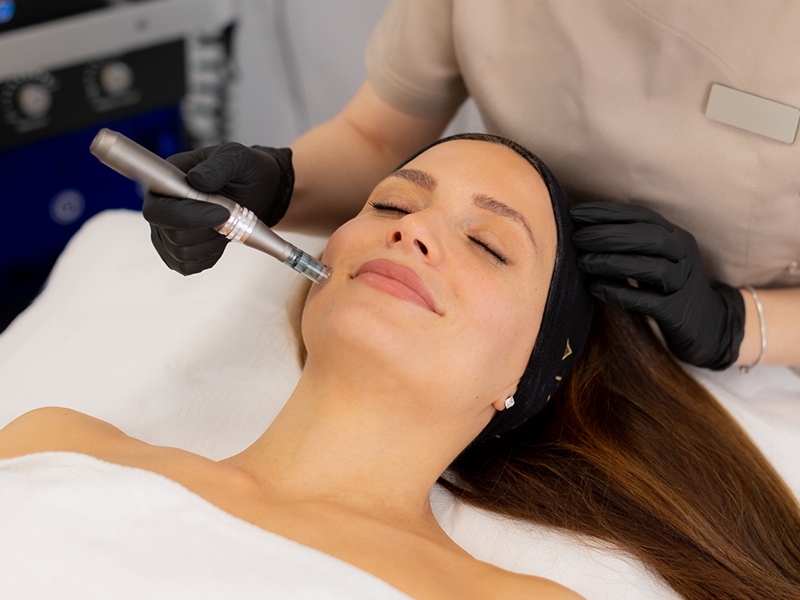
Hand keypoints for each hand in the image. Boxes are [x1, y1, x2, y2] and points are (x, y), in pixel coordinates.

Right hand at [142, 143, 293, 274]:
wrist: (255, 191)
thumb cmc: (243, 171)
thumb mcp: (237, 158)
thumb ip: (218, 166)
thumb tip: (197, 180)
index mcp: (166, 181)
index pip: (158, 211)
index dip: (189, 217)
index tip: (223, 213)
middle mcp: (160, 207)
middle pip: (173, 237)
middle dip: (209, 231)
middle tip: (230, 215)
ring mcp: (165, 232)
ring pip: (183, 254)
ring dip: (213, 243)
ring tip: (225, 224)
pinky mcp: (176, 252)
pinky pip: (188, 267)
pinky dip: (210, 257)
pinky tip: (219, 239)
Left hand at [570, 202, 744, 368]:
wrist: (706, 324)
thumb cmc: (667, 287)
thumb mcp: (653, 258)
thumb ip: (629, 245)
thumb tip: (582, 231)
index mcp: (676, 236)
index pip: (641, 216)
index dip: (608, 212)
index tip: (576, 213)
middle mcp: (683, 255)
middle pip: (649, 237)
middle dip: (609, 234)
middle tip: (577, 238)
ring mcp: (683, 284)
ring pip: (651, 268)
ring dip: (612, 262)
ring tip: (581, 262)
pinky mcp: (677, 312)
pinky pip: (647, 300)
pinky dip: (619, 292)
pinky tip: (594, 287)